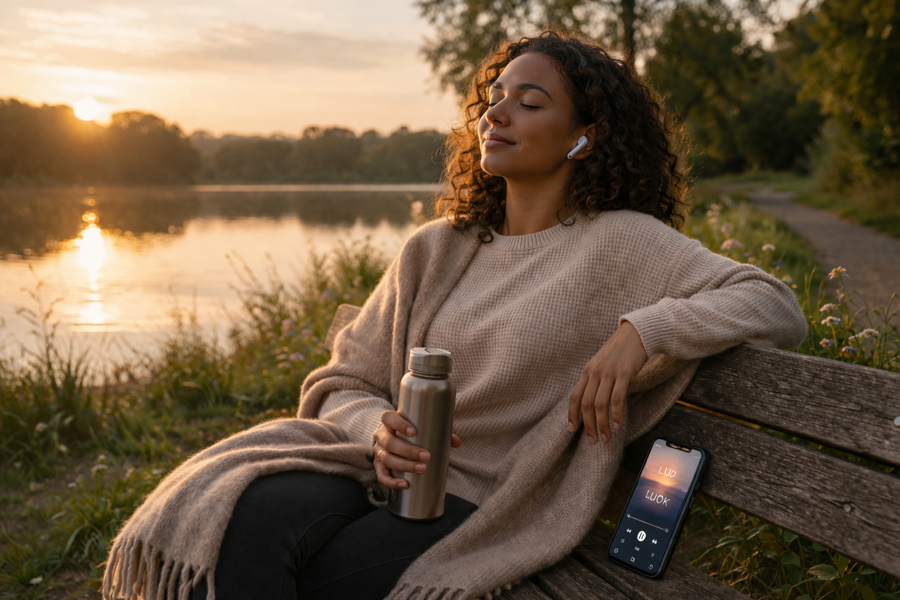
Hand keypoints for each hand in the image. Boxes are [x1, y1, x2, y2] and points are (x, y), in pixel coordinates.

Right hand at [372, 410, 461, 489]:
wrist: (394, 438)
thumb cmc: (412, 431)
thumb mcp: (423, 426)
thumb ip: (440, 431)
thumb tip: (456, 442)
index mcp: (389, 422)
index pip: (388, 418)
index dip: (399, 424)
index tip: (413, 432)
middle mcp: (381, 435)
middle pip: (389, 442)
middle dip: (408, 450)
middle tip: (426, 456)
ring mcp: (378, 451)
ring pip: (386, 459)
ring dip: (404, 465)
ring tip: (421, 469)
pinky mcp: (379, 466)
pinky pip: (381, 476)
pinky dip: (391, 482)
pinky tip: (404, 484)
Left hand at [567, 320, 647, 444]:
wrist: (637, 334)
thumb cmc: (620, 352)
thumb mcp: (601, 364)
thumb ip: (596, 381)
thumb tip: (593, 403)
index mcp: (587, 371)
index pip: (575, 397)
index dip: (572, 415)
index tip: (572, 429)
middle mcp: (595, 373)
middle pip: (587, 404)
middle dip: (588, 426)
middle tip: (593, 441)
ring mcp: (609, 373)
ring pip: (600, 405)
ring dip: (602, 425)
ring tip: (607, 438)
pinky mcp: (624, 374)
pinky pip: (617, 399)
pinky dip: (617, 415)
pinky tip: (618, 425)